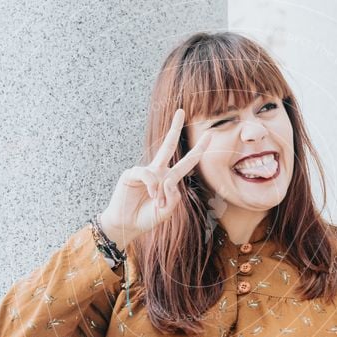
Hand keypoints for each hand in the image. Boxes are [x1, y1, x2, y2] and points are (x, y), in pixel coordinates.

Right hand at [100, 109, 212, 244]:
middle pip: (168, 145)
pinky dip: (152, 185)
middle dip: (174, 128)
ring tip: (156, 204)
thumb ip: (174, 197)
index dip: (198, 150)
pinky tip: (151, 194)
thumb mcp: (167, 211)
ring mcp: (145, 172)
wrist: (127, 225)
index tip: (209, 136)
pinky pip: (147, 174)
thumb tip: (170, 180)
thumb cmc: (147, 218)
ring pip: (159, 172)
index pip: (186, 162)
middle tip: (181, 111)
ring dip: (160, 191)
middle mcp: (158, 172)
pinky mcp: (131, 174)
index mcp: (169, 179)